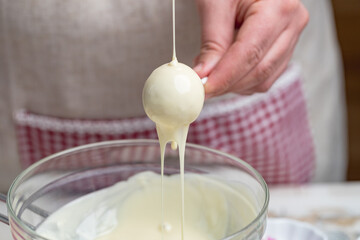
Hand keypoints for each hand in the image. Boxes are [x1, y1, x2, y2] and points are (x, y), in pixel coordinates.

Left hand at [193, 0, 308, 97]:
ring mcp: (292, 37)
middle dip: (228, 84)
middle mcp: (292, 23)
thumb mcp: (215, 3)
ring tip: (211, 73)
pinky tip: (226, 71)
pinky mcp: (285, 48)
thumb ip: (212, 41)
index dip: (225, 76)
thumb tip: (204, 76)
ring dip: (234, 85)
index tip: (203, 89)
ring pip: (264, 79)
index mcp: (279, 7)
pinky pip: (265, 76)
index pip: (250, 53)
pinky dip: (242, 81)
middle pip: (259, 70)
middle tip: (201, 88)